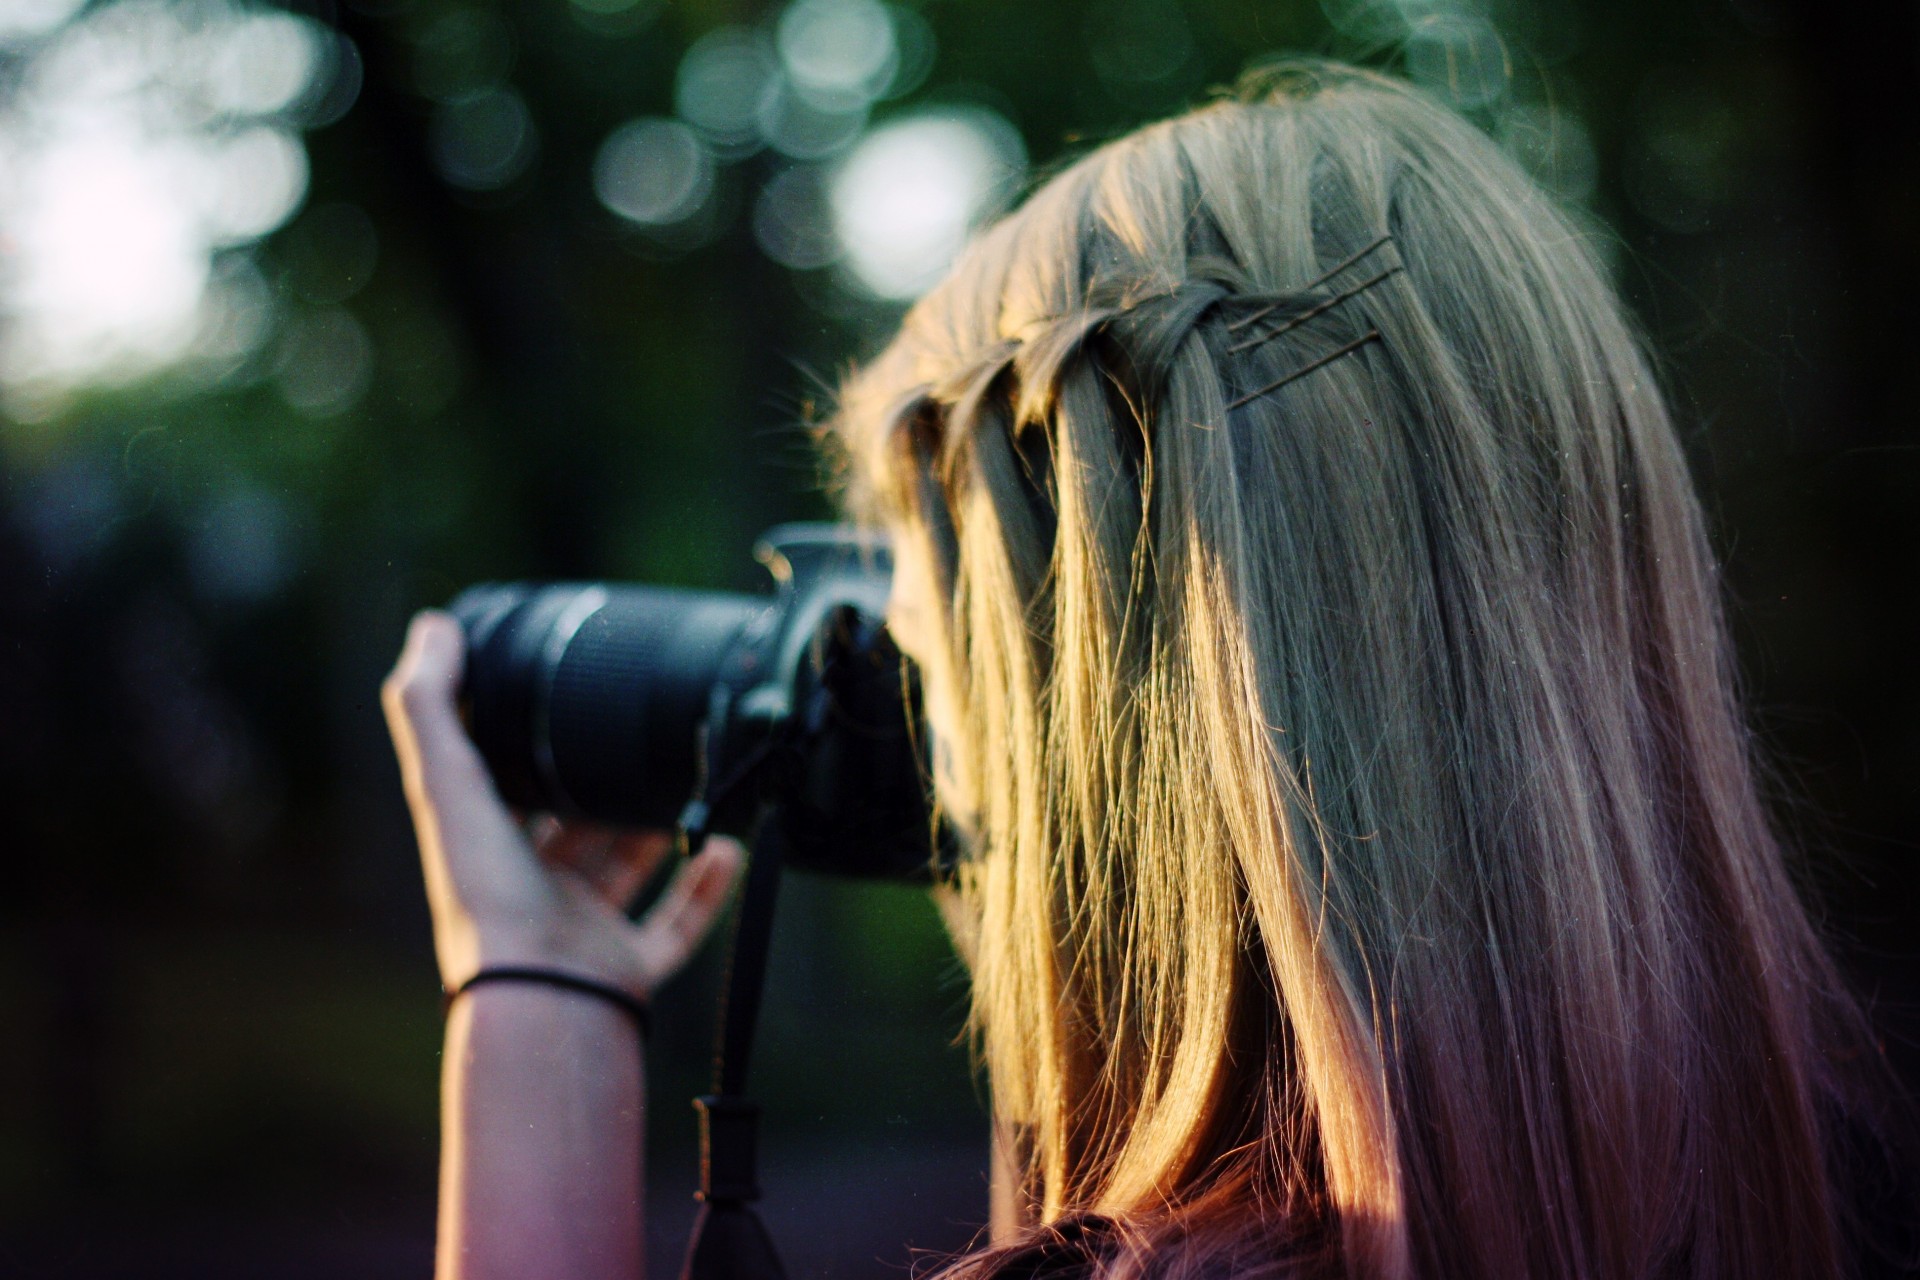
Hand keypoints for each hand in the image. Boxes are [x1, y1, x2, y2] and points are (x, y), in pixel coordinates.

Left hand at [383, 610, 743, 999]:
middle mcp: (530, 893)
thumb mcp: (446, 784)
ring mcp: (581, 934)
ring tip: (697, 782)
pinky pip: (675, 924)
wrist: (541, 997)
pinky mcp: (627, 967)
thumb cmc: (488, 896)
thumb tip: (434, 625)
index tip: (566, 697)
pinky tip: (730, 848)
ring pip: (625, 870)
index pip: (505, 788)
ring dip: (659, 829)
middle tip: (643, 739)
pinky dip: (705, 889)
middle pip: (571, 827)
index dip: (529, 744)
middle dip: (604, 787)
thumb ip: (430, 704)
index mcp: (484, 853)